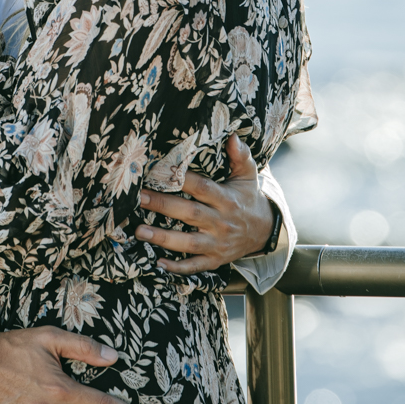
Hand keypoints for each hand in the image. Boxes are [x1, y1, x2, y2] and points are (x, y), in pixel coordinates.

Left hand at [135, 134, 275, 273]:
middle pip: (190, 214)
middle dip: (163, 206)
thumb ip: (241, 156)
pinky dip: (178, 267)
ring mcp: (218, 244)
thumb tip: (232, 136)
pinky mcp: (215, 260)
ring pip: (188, 243)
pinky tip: (158, 263)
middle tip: (139, 198)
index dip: (182, 179)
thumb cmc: (248, 198)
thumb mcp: (248, 176)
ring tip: (140, 231)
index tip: (159, 171)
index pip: (202, 188)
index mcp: (227, 200)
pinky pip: (195, 266)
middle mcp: (221, 223)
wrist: (265, 232)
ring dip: (163, 238)